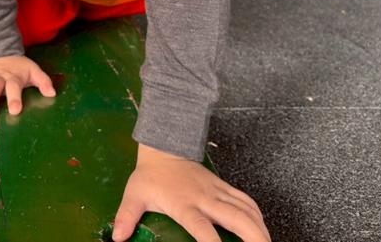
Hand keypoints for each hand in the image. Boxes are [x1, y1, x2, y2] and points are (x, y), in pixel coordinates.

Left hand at [113, 144, 269, 241]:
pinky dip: (258, 215)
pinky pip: (246, 200)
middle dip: (253, 238)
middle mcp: (205, 198)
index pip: (202, 228)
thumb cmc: (150, 175)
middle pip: (236, 218)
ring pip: (247, 209)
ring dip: (260, 229)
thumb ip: (126, 216)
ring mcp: (217, 191)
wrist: (164, 147)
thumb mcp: (134, 194)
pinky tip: (263, 228)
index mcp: (184, 203)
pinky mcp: (223, 186)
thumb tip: (118, 237)